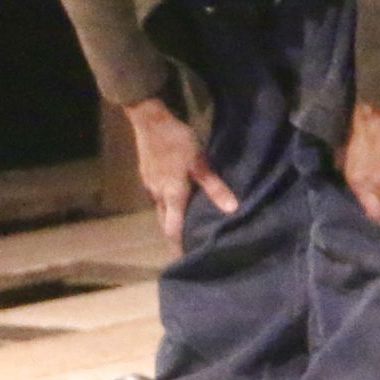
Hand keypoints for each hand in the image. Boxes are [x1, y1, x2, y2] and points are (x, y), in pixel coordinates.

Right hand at [123, 98, 237, 243]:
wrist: (149, 119)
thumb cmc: (177, 141)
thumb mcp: (200, 162)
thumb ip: (214, 187)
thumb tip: (232, 210)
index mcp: (171, 195)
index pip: (172, 229)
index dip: (178, 246)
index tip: (186, 260)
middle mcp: (157, 195)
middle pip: (165, 222)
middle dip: (175, 235)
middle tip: (189, 245)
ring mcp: (149, 184)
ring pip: (161, 208)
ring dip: (172, 218)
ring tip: (187, 224)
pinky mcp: (147, 175)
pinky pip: (158, 196)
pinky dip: (168, 203)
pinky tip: (178, 199)